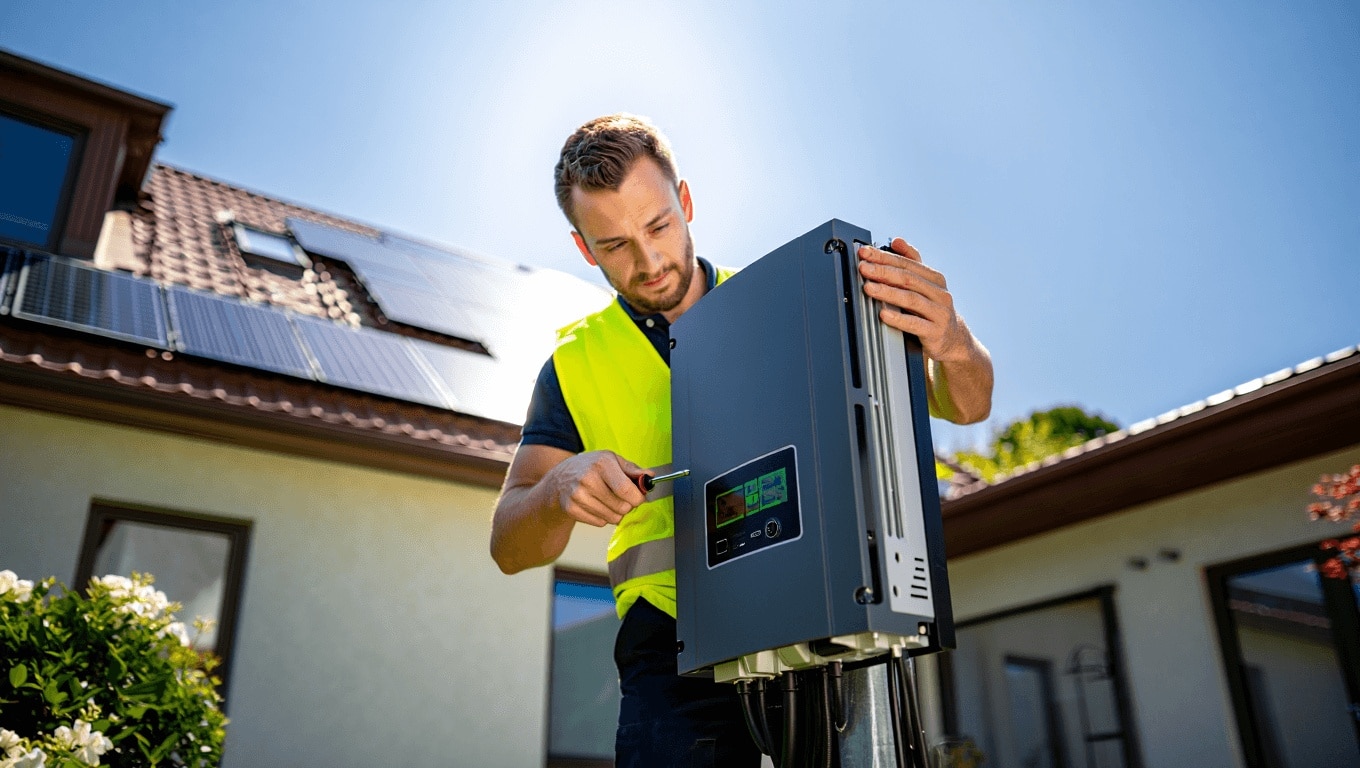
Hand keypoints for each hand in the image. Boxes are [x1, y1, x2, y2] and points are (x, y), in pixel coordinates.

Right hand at [550, 450, 648, 526]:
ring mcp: (578, 495)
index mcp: (602, 463)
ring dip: (617, 513)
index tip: (639, 498)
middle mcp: (588, 478)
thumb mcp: (611, 460)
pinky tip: (597, 506)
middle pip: (622, 507)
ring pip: (612, 517)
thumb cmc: (590, 467)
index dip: (637, 498)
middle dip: (628, 506)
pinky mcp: (571, 509)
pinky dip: (604, 517)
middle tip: (622, 499)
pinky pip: (600, 523)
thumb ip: (632, 469)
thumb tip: (650, 477)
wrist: (560, 478)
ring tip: (609, 502)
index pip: (626, 489)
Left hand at [857, 238, 971, 363]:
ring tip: (869, 288)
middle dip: (883, 272)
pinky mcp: (936, 332)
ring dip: (887, 292)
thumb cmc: (933, 310)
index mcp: (935, 279)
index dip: (884, 257)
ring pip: (911, 299)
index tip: (865, 253)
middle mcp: (939, 293)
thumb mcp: (925, 284)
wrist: (953, 340)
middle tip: (863, 268)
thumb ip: (911, 262)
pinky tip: (884, 314)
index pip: (906, 264)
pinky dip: (898, 318)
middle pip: (908, 279)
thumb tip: (897, 240)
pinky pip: (915, 324)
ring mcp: (939, 313)